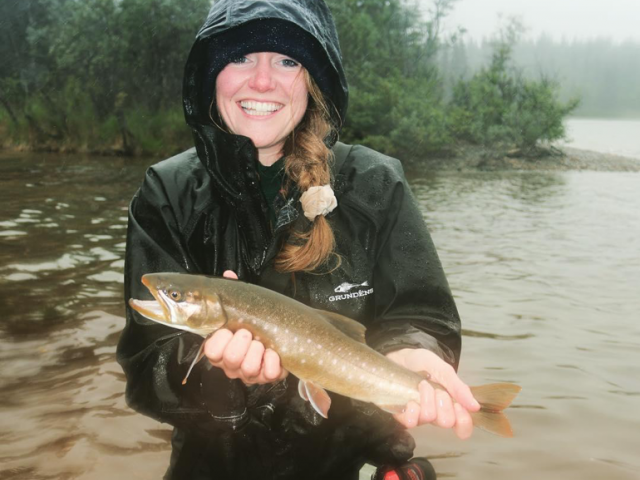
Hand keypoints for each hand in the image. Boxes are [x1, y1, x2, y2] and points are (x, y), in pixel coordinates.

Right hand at [203, 270, 288, 384]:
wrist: (279, 337)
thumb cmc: (254, 324)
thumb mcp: (242, 308)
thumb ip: (233, 293)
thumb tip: (229, 274)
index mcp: (220, 348)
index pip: (211, 351)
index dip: (220, 340)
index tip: (229, 329)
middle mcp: (231, 365)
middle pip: (230, 359)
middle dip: (242, 343)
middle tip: (249, 333)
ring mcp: (248, 374)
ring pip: (247, 369)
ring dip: (257, 352)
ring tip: (262, 343)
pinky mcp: (266, 378)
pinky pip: (268, 374)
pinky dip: (273, 362)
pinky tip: (274, 353)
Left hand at [386, 348, 480, 438]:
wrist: (401, 357)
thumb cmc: (424, 364)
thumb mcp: (444, 371)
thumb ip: (459, 388)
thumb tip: (475, 407)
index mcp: (450, 406)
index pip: (463, 428)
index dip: (463, 420)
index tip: (457, 405)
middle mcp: (436, 414)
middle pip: (446, 422)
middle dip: (442, 401)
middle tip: (436, 388)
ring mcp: (420, 416)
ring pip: (429, 418)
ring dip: (426, 398)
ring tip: (422, 385)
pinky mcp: (403, 415)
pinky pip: (410, 422)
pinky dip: (412, 410)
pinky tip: (410, 400)